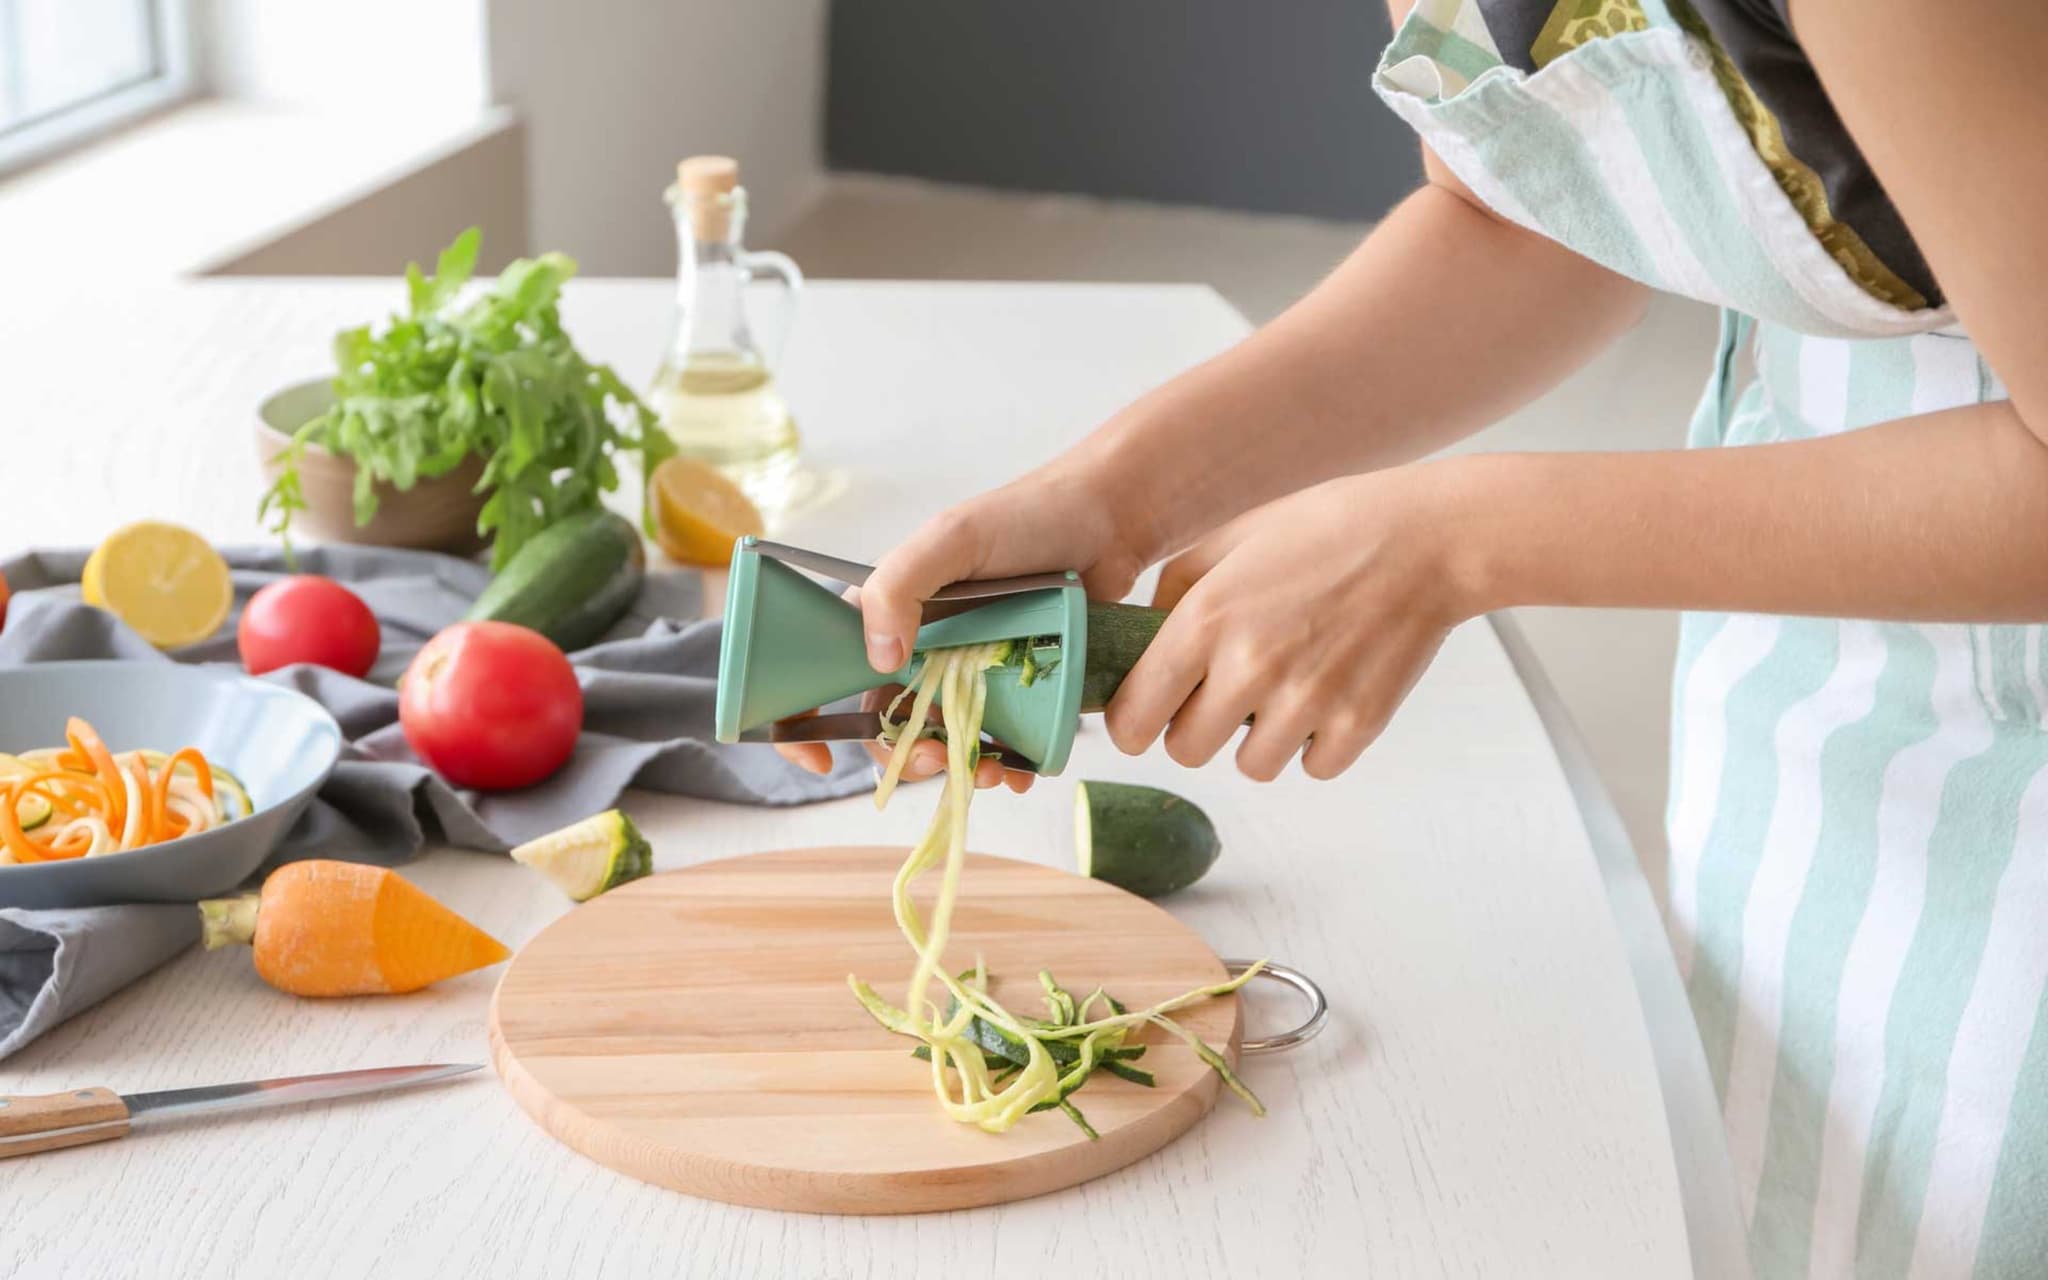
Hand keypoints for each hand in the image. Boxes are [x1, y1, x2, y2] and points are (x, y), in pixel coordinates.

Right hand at [776, 464, 1147, 790]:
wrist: (1111, 521)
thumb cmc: (1027, 516)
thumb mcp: (952, 537)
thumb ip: (900, 586)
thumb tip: (877, 661)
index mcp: (886, 609)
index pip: (821, 667)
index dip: (804, 718)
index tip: (821, 759)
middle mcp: (918, 643)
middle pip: (884, 722)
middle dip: (902, 755)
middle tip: (936, 759)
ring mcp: (967, 669)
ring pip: (941, 738)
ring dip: (957, 768)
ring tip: (990, 771)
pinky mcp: (1013, 687)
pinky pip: (996, 740)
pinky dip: (1002, 764)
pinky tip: (1019, 769)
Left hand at [1107, 464, 1478, 780]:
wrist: (1427, 539)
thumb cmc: (1327, 528)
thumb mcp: (1230, 538)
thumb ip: (1175, 591)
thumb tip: (1142, 641)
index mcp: (1206, 620)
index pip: (1134, 717)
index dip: (1132, 724)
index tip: (1146, 716)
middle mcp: (1250, 668)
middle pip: (1186, 751)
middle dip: (1195, 730)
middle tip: (1221, 697)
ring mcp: (1307, 701)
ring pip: (1250, 767)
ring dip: (1257, 740)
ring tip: (1283, 690)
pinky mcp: (1358, 724)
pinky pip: (1313, 768)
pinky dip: (1315, 744)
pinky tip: (1326, 698)